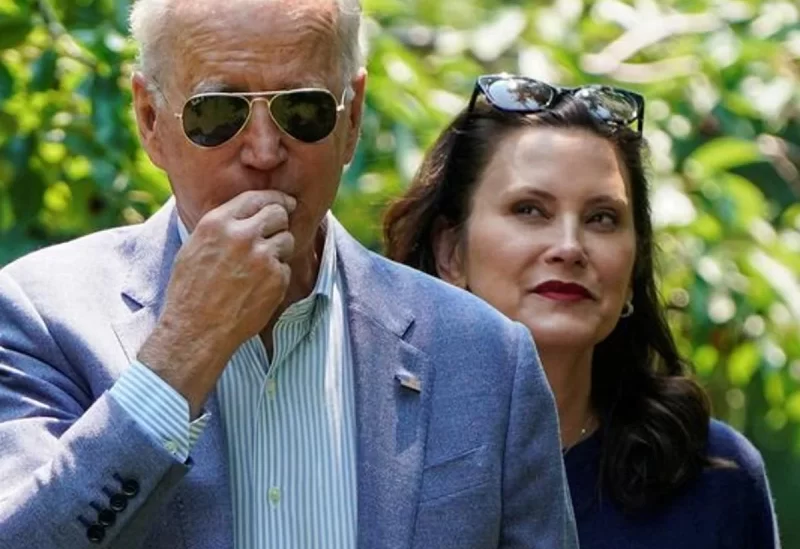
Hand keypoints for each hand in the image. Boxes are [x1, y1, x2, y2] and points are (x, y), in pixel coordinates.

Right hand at [138, 190, 295, 413]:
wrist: (196, 330)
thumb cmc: (191, 291)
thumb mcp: (195, 246)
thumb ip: (222, 226)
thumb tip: (247, 211)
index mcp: (218, 223)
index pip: (257, 198)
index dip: (275, 199)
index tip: (285, 203)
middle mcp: (242, 235)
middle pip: (278, 214)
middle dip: (280, 222)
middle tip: (275, 235)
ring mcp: (262, 256)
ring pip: (287, 240)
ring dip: (279, 251)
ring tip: (258, 270)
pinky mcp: (276, 278)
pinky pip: (286, 267)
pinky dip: (277, 276)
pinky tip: (257, 288)